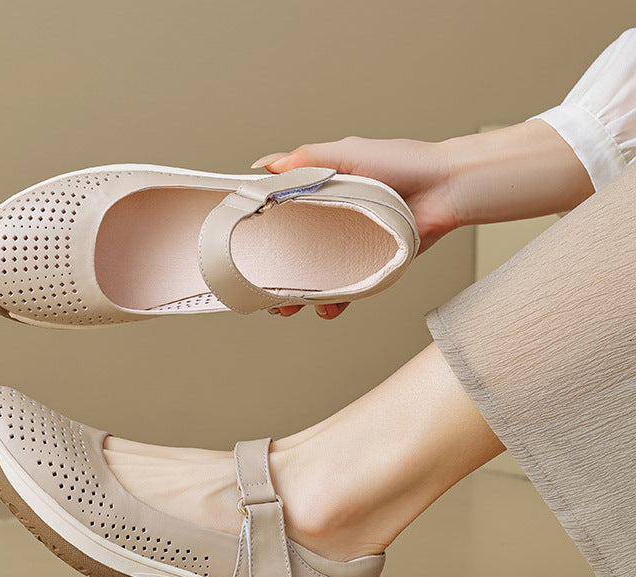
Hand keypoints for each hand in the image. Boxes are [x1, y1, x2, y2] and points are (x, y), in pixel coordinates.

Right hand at [253, 136, 460, 318]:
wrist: (446, 189)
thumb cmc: (403, 163)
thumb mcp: (348, 154)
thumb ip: (306, 159)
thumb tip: (264, 165)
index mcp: (322, 196)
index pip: (282, 218)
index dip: (261, 235)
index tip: (243, 249)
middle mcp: (333, 224)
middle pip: (294, 255)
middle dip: (274, 275)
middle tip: (261, 289)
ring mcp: (351, 248)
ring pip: (316, 278)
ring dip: (298, 296)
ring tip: (287, 307)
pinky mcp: (371, 265)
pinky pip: (348, 291)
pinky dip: (335, 304)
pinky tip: (327, 309)